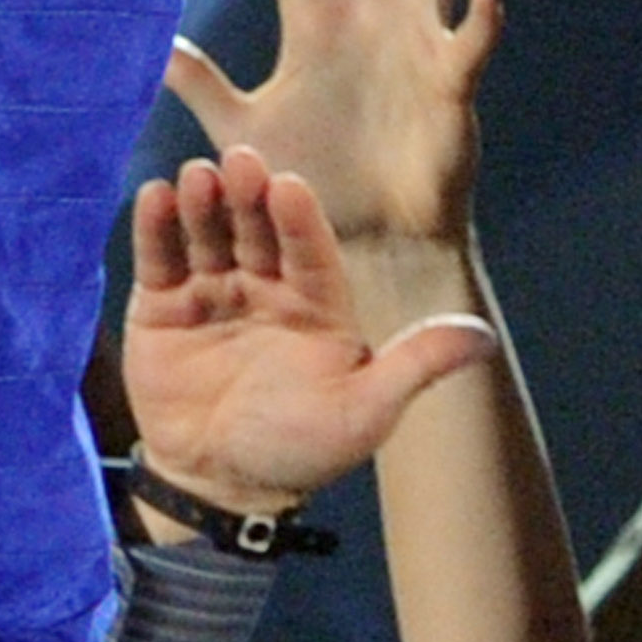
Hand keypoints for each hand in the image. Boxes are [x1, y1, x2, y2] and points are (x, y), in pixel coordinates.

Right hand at [120, 149, 496, 511]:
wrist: (219, 482)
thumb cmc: (300, 449)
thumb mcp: (365, 411)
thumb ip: (414, 365)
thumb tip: (486, 336)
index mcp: (317, 305)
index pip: (311, 251)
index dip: (300, 220)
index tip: (290, 185)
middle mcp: (266, 289)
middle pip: (256, 232)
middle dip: (248, 197)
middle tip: (241, 160)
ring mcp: (212, 293)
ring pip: (208, 237)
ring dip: (202, 205)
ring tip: (197, 174)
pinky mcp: (162, 306)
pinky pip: (160, 260)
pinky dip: (156, 227)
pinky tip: (155, 195)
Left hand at [160, 0, 497, 251]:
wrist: (362, 237)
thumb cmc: (306, 176)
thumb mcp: (239, 122)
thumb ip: (197, 78)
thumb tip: (142, 40)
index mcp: (311, 14)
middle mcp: (365, 9)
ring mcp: (415, 36)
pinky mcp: (451, 81)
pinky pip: (469, 41)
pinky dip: (476, 17)